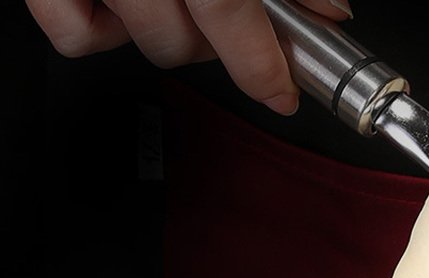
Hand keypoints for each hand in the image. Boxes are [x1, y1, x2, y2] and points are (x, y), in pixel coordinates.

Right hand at [25, 0, 351, 113]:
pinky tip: (125, 3)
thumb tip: (329, 8)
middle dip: (219, 47)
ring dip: (173, 35)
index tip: (280, 92)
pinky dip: (102, 30)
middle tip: (233, 25)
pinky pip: (74, 33)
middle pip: (185, 42)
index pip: (227, 7)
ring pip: (146, 42)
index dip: (261, 64)